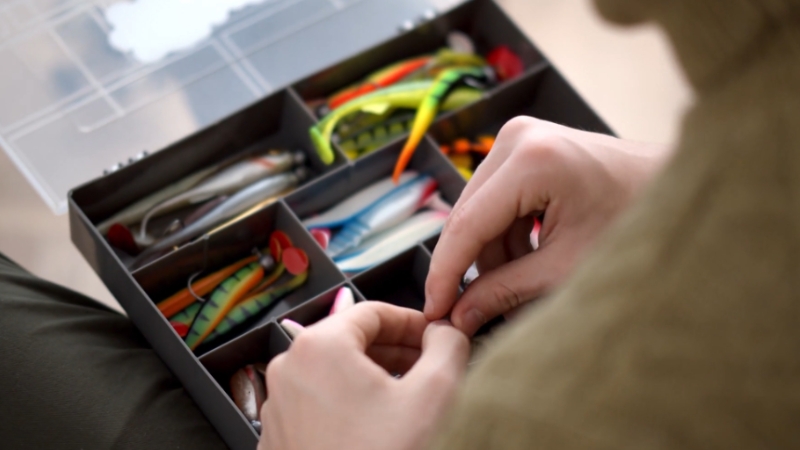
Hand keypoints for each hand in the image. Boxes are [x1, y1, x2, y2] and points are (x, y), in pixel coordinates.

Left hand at [260, 302, 469, 449]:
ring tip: (410, 399)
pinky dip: (351, 403)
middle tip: (431, 367)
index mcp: (320, 346)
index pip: (373, 311)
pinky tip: (381, 426)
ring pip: (335, 373)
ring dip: (375, 378)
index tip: (436, 335)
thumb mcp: (435, 394)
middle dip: (396, 351)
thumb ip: (447, 345)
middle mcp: (289, 369)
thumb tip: (445, 330)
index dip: (412, 320)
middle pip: (351, 341)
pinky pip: (318, 403)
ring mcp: (279, 406)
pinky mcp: (278, 437)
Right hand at [426, 117, 669, 334]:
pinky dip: (506, 232)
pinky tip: (531, 255)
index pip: (466, 225)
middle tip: (474, 309)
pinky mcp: (525, 145)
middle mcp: (517, 137)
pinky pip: (495, 198)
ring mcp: (520, 136)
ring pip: (478, 210)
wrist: (674, 189)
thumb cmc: (634, 224)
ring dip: (493, 251)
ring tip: (524, 282)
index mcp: (532, 161)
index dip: (445, 274)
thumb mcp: (564, 269)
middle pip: (468, 215)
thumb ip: (505, 292)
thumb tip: (459, 315)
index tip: (433, 311)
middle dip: (472, 265)